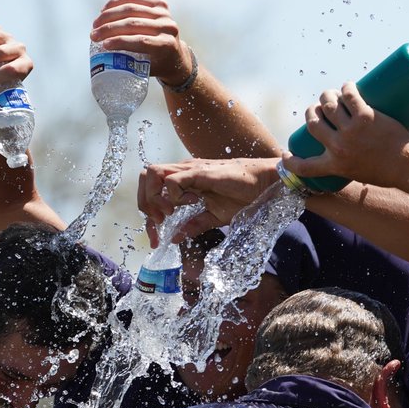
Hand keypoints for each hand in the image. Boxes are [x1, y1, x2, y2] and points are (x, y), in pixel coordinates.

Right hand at [91, 0, 192, 86]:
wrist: (175, 56)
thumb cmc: (157, 65)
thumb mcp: (146, 68)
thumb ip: (129, 61)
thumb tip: (102, 53)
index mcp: (167, 45)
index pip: (141, 41)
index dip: (120, 41)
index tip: (103, 45)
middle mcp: (168, 28)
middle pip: (133, 24)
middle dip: (109, 28)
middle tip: (93, 34)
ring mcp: (164, 14)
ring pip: (131, 9)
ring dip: (109, 15)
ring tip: (96, 23)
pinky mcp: (160, 4)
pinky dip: (116, 3)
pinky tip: (104, 10)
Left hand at [138, 158, 278, 245]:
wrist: (263, 183)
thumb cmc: (243, 195)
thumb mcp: (214, 216)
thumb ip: (193, 225)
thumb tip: (174, 238)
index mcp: (184, 180)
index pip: (152, 191)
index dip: (148, 215)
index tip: (155, 238)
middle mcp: (182, 171)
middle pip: (145, 177)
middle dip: (145, 203)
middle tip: (159, 223)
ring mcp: (189, 169)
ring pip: (152, 174)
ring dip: (155, 197)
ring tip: (170, 213)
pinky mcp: (199, 172)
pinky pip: (173, 181)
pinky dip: (173, 196)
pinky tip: (190, 204)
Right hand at [281, 82, 408, 187]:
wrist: (408, 167)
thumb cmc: (388, 172)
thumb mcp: (360, 174)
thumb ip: (349, 164)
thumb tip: (346, 151)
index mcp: (335, 165)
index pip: (304, 167)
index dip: (290, 162)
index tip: (287, 155)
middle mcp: (339, 148)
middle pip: (313, 122)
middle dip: (312, 111)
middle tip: (321, 107)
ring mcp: (352, 131)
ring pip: (329, 105)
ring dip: (327, 96)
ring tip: (333, 94)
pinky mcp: (366, 117)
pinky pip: (350, 96)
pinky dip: (346, 88)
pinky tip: (347, 86)